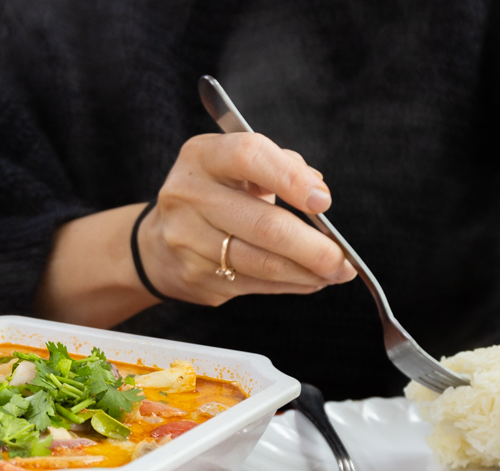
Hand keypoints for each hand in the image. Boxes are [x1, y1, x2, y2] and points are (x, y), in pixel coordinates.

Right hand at [137, 132, 356, 304]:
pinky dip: (290, 284)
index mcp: (202, 157)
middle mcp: (189, 195)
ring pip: (261, 262)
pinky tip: (309, 280)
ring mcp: (189, 240)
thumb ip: (280, 166)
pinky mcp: (197, 276)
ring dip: (306, 272)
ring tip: (334, 273)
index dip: (291, 178)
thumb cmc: (212, 197)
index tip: (323, 201)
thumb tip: (318, 191)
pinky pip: (255, 284)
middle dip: (312, 246)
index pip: (249, 157)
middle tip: (342, 258)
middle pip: (262, 224)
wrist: (158, 244)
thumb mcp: (236, 167)